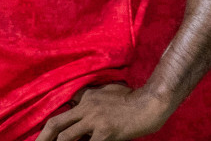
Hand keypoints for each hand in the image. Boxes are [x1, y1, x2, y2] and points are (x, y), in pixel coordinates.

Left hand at [37, 84, 169, 140]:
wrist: (153, 103)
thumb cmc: (135, 98)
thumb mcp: (111, 90)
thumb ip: (94, 95)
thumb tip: (77, 101)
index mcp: (88, 98)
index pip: (63, 112)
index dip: (51, 127)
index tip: (46, 136)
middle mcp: (88, 108)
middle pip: (56, 123)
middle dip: (43, 138)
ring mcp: (95, 121)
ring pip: (66, 137)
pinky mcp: (105, 134)